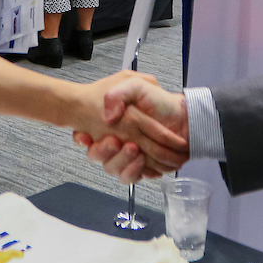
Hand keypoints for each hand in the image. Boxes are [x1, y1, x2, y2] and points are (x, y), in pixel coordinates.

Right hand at [74, 76, 189, 183]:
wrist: (182, 116)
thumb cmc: (158, 101)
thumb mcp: (136, 86)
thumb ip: (119, 94)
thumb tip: (107, 115)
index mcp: (109, 123)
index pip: (84, 135)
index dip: (80, 138)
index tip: (85, 137)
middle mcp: (114, 141)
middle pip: (95, 155)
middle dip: (102, 150)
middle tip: (115, 141)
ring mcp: (126, 156)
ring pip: (112, 168)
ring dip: (121, 161)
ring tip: (136, 150)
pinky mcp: (139, 167)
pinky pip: (130, 177)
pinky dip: (136, 170)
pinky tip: (143, 161)